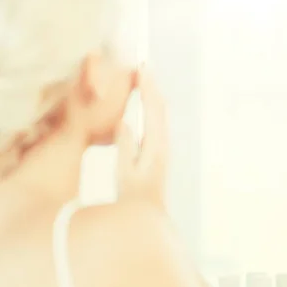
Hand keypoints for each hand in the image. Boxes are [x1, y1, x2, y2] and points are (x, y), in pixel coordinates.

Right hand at [117, 67, 167, 207]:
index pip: (153, 110)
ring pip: (159, 115)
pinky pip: (155, 124)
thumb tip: (125, 122)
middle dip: (151, 87)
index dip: (147, 88)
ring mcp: (161, 149)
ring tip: (143, 80)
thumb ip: (126, 148)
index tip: (141, 68)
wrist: (149, 219)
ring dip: (152, 96)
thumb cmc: (134, 200)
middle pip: (160, 108)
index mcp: (156, 146)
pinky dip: (151, 109)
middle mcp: (162, 145)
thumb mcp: (126, 173)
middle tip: (143, 66)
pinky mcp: (157, 154)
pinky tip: (144, 108)